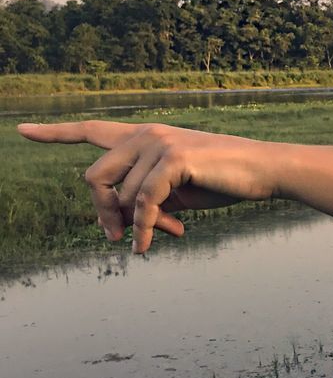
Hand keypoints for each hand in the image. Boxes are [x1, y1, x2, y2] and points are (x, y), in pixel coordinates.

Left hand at [16, 120, 277, 253]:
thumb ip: (143, 199)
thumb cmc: (223, 180)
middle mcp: (146, 134)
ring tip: (170, 232)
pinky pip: (142, 203)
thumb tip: (113, 223)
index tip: (21, 131)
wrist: (263, 171)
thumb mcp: (175, 193)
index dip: (54, 133)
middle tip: (117, 239)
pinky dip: (142, 229)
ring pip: (120, 196)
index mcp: (144, 138)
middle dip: (102, 213)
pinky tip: (144, 246)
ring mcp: (159, 143)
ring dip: (137, 225)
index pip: (90, 131)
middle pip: (94, 178)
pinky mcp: (173, 159)